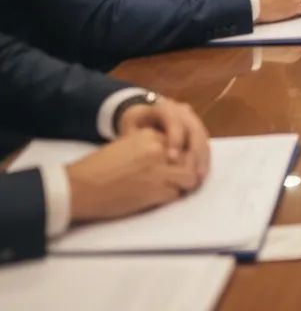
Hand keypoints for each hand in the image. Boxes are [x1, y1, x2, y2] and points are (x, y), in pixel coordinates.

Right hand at [66, 128, 201, 222]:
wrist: (79, 187)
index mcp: (150, 135)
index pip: (180, 143)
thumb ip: (150, 147)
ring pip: (189, 177)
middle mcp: (158, 149)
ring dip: (183, 185)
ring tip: (173, 190)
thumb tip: (172, 157)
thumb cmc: (98, 168)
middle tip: (180, 180)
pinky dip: (170, 198)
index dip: (180, 156)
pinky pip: (176, 194)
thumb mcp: (128, 146)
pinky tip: (158, 199)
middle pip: (189, 158)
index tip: (175, 166)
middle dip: (186, 170)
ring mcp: (159, 169)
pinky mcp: (155, 190)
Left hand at [118, 98, 209, 177]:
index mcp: (164, 107)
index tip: (171, 158)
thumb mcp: (130, 129)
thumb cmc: (135, 127)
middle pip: (194, 127)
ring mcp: (192, 120)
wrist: (145, 119)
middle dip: (195, 150)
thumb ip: (135, 139)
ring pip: (202, 136)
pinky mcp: (198, 131)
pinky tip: (200, 173)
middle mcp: (182, 111)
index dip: (175, 137)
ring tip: (198, 176)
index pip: (173, 119)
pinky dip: (204, 159)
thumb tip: (141, 157)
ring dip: (202, 157)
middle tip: (192, 171)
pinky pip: (204, 143)